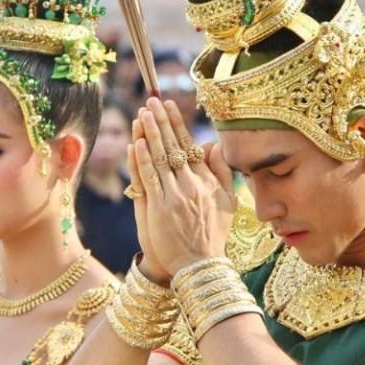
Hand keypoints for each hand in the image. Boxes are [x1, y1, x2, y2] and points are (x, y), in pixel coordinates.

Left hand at [128, 98, 234, 276]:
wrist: (200, 264)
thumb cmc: (212, 235)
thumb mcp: (228, 202)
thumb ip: (222, 172)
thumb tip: (214, 145)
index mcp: (207, 181)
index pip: (189, 145)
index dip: (177, 123)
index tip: (169, 105)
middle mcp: (192, 184)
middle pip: (173, 146)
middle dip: (161, 121)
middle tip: (151, 101)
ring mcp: (175, 195)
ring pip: (160, 157)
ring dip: (150, 133)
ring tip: (142, 113)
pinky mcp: (160, 207)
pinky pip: (149, 177)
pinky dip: (143, 158)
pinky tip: (137, 142)